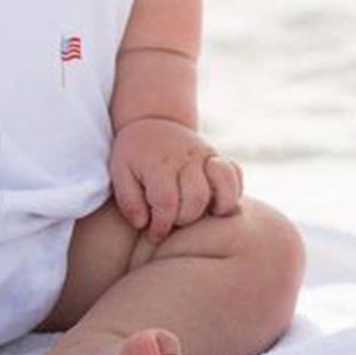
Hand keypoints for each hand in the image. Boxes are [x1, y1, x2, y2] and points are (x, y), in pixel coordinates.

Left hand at [109, 117, 243, 242]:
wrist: (152, 121)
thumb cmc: (134, 154)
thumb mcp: (120, 172)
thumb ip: (128, 201)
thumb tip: (144, 224)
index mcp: (160, 163)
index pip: (166, 203)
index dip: (161, 225)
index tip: (154, 233)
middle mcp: (187, 157)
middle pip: (196, 199)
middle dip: (184, 219)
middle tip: (172, 222)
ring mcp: (206, 155)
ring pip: (224, 186)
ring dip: (215, 208)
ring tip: (201, 216)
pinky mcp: (217, 157)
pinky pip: (235, 175)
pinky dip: (232, 193)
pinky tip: (216, 205)